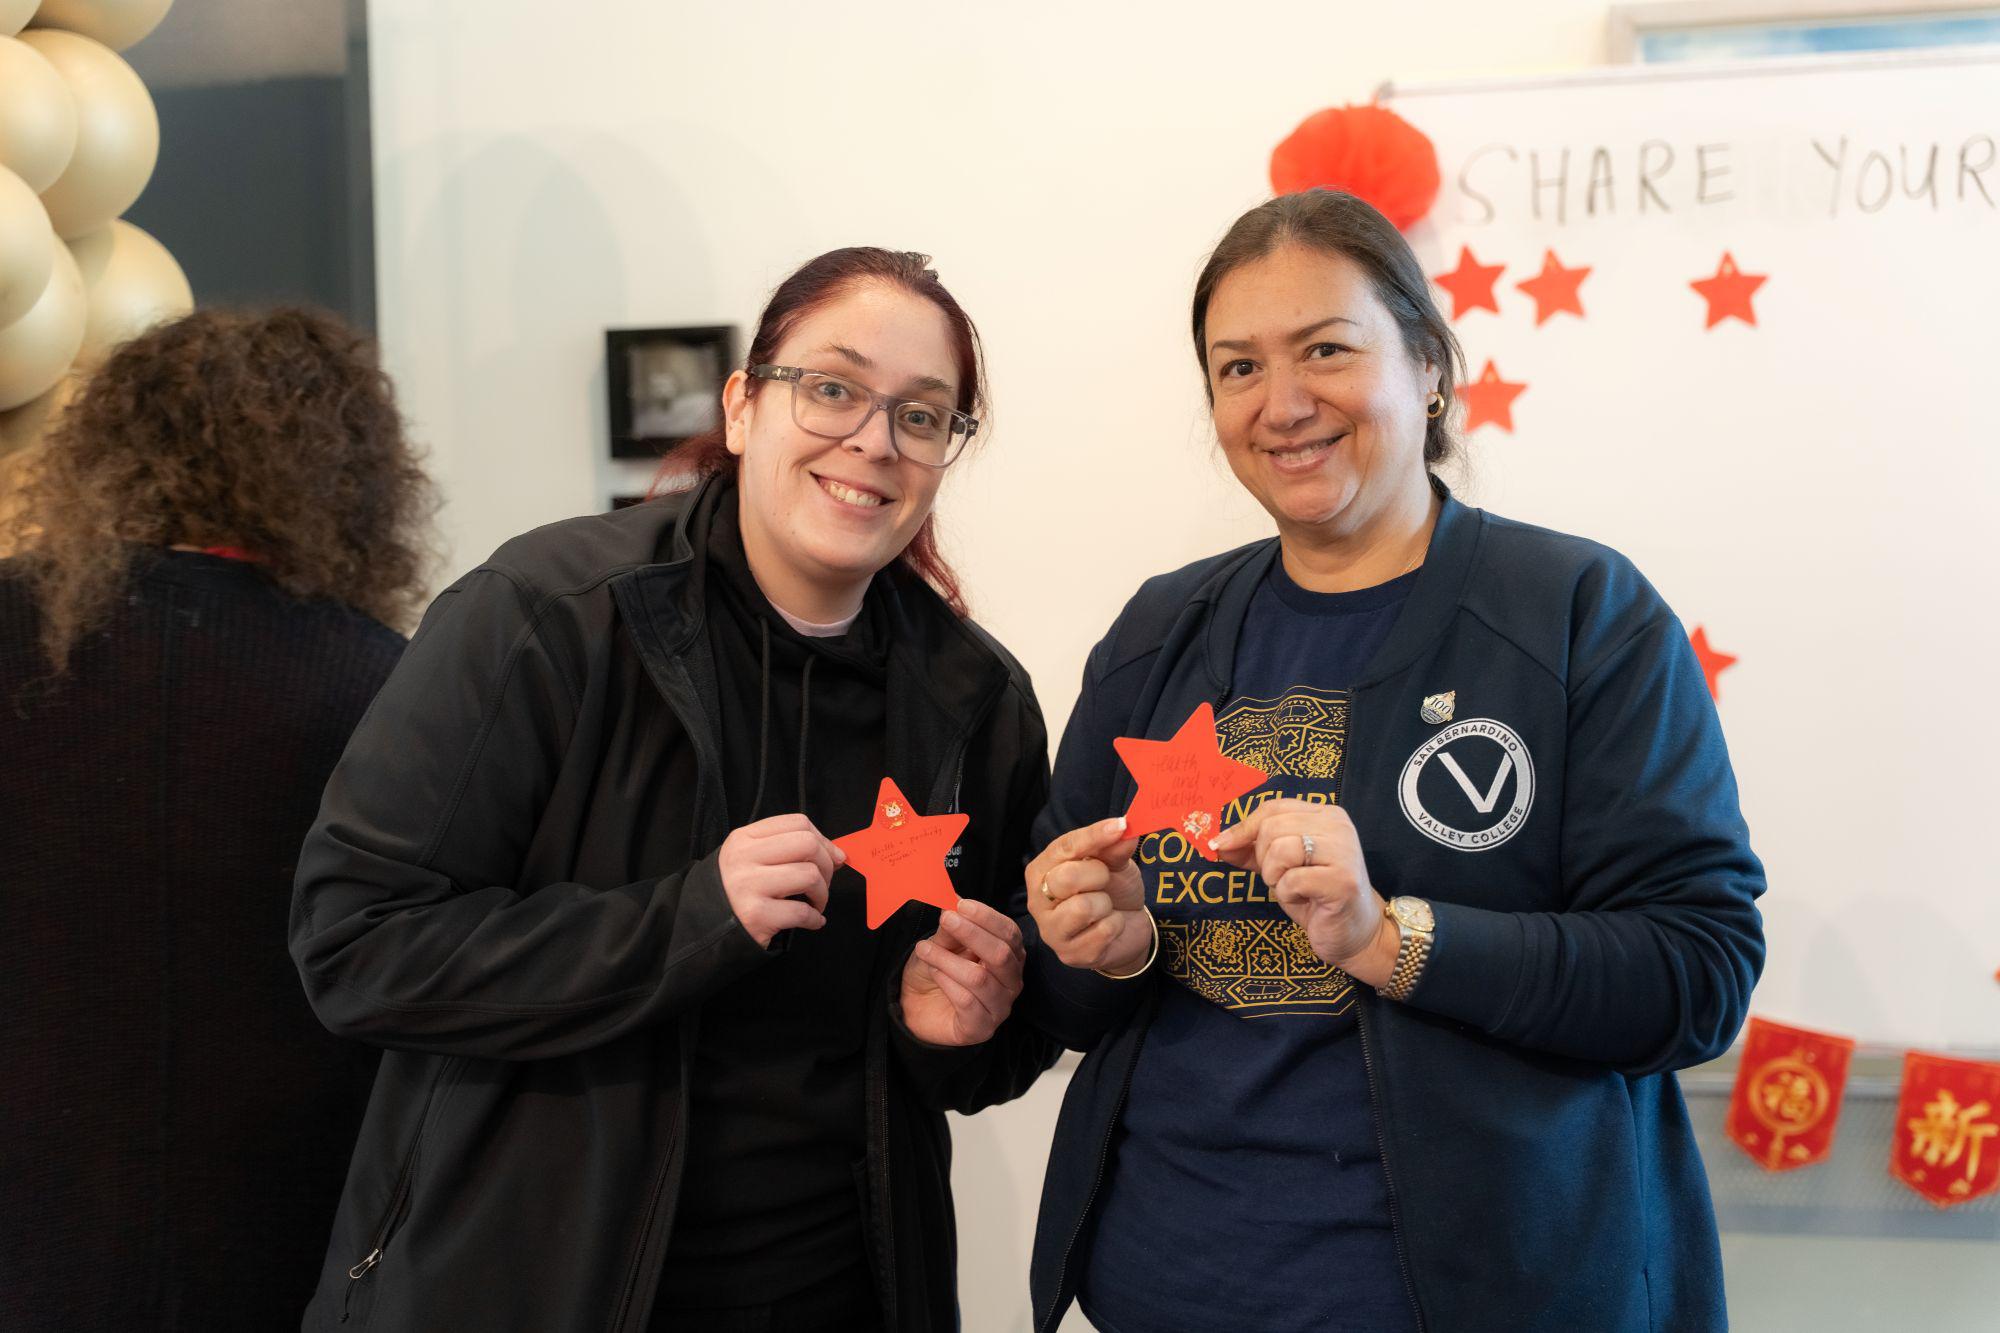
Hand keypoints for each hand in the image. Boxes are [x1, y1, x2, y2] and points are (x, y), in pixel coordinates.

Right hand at [717, 813, 842, 947]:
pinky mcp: (755, 915)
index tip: (831, 857)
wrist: (706, 926)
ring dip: (822, 894)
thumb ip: (790, 849)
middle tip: (822, 883)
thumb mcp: (754, 859)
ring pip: (809, 875)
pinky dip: (815, 918)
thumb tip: (837, 854)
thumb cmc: (739, 891)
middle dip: (826, 865)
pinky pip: (802, 911)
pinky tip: (812, 920)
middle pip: (807, 845)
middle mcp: (744, 858)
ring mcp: (748, 886)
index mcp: (745, 838)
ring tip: (814, 903)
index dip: (824, 840)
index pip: (797, 823)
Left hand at [899, 900, 1026, 1045]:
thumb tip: (953, 902)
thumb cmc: (937, 971)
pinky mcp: (981, 1029)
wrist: (917, 1007)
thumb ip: (952, 927)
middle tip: (946, 919)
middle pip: (1001, 955)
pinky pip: (967, 1002)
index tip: (961, 905)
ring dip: (948, 960)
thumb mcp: (942, 943)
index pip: (1010, 933)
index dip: (987, 917)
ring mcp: (999, 1008)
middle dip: (972, 934)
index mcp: (1010, 956)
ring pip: (979, 979)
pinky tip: (934, 974)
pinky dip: (946, 983)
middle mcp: (1011, 982)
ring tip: (925, 950)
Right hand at [1023, 817, 1151, 974]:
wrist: (1127, 928)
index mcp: (1041, 870)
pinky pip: (1102, 932)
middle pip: (1067, 878)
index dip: (1094, 836)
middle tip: (1105, 881)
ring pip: (1083, 907)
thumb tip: (1124, 828)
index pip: (1064, 847)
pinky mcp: (1070, 954)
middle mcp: (1037, 900)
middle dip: (1098, 876)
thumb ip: (1114, 847)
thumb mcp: (1113, 863)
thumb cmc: (1112, 890)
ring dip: (1105, 905)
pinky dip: (1115, 926)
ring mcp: (1051, 930)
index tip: (1120, 826)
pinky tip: (1108, 927)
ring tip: (1104, 907)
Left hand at [1206, 799, 1398, 986]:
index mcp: (1325, 814)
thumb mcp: (1280, 866)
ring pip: (1280, 850)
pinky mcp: (1343, 880)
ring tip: (1294, 888)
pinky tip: (1306, 900)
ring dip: (1275, 877)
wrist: (1353, 932)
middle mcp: (1338, 826)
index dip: (1243, 827)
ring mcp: (1343, 851)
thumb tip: (1217, 843)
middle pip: (1272, 827)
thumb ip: (1251, 850)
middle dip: (1263, 858)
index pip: (1273, 807)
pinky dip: (1288, 894)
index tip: (1221, 846)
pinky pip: (1292, 879)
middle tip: (1280, 878)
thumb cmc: (1315, 896)